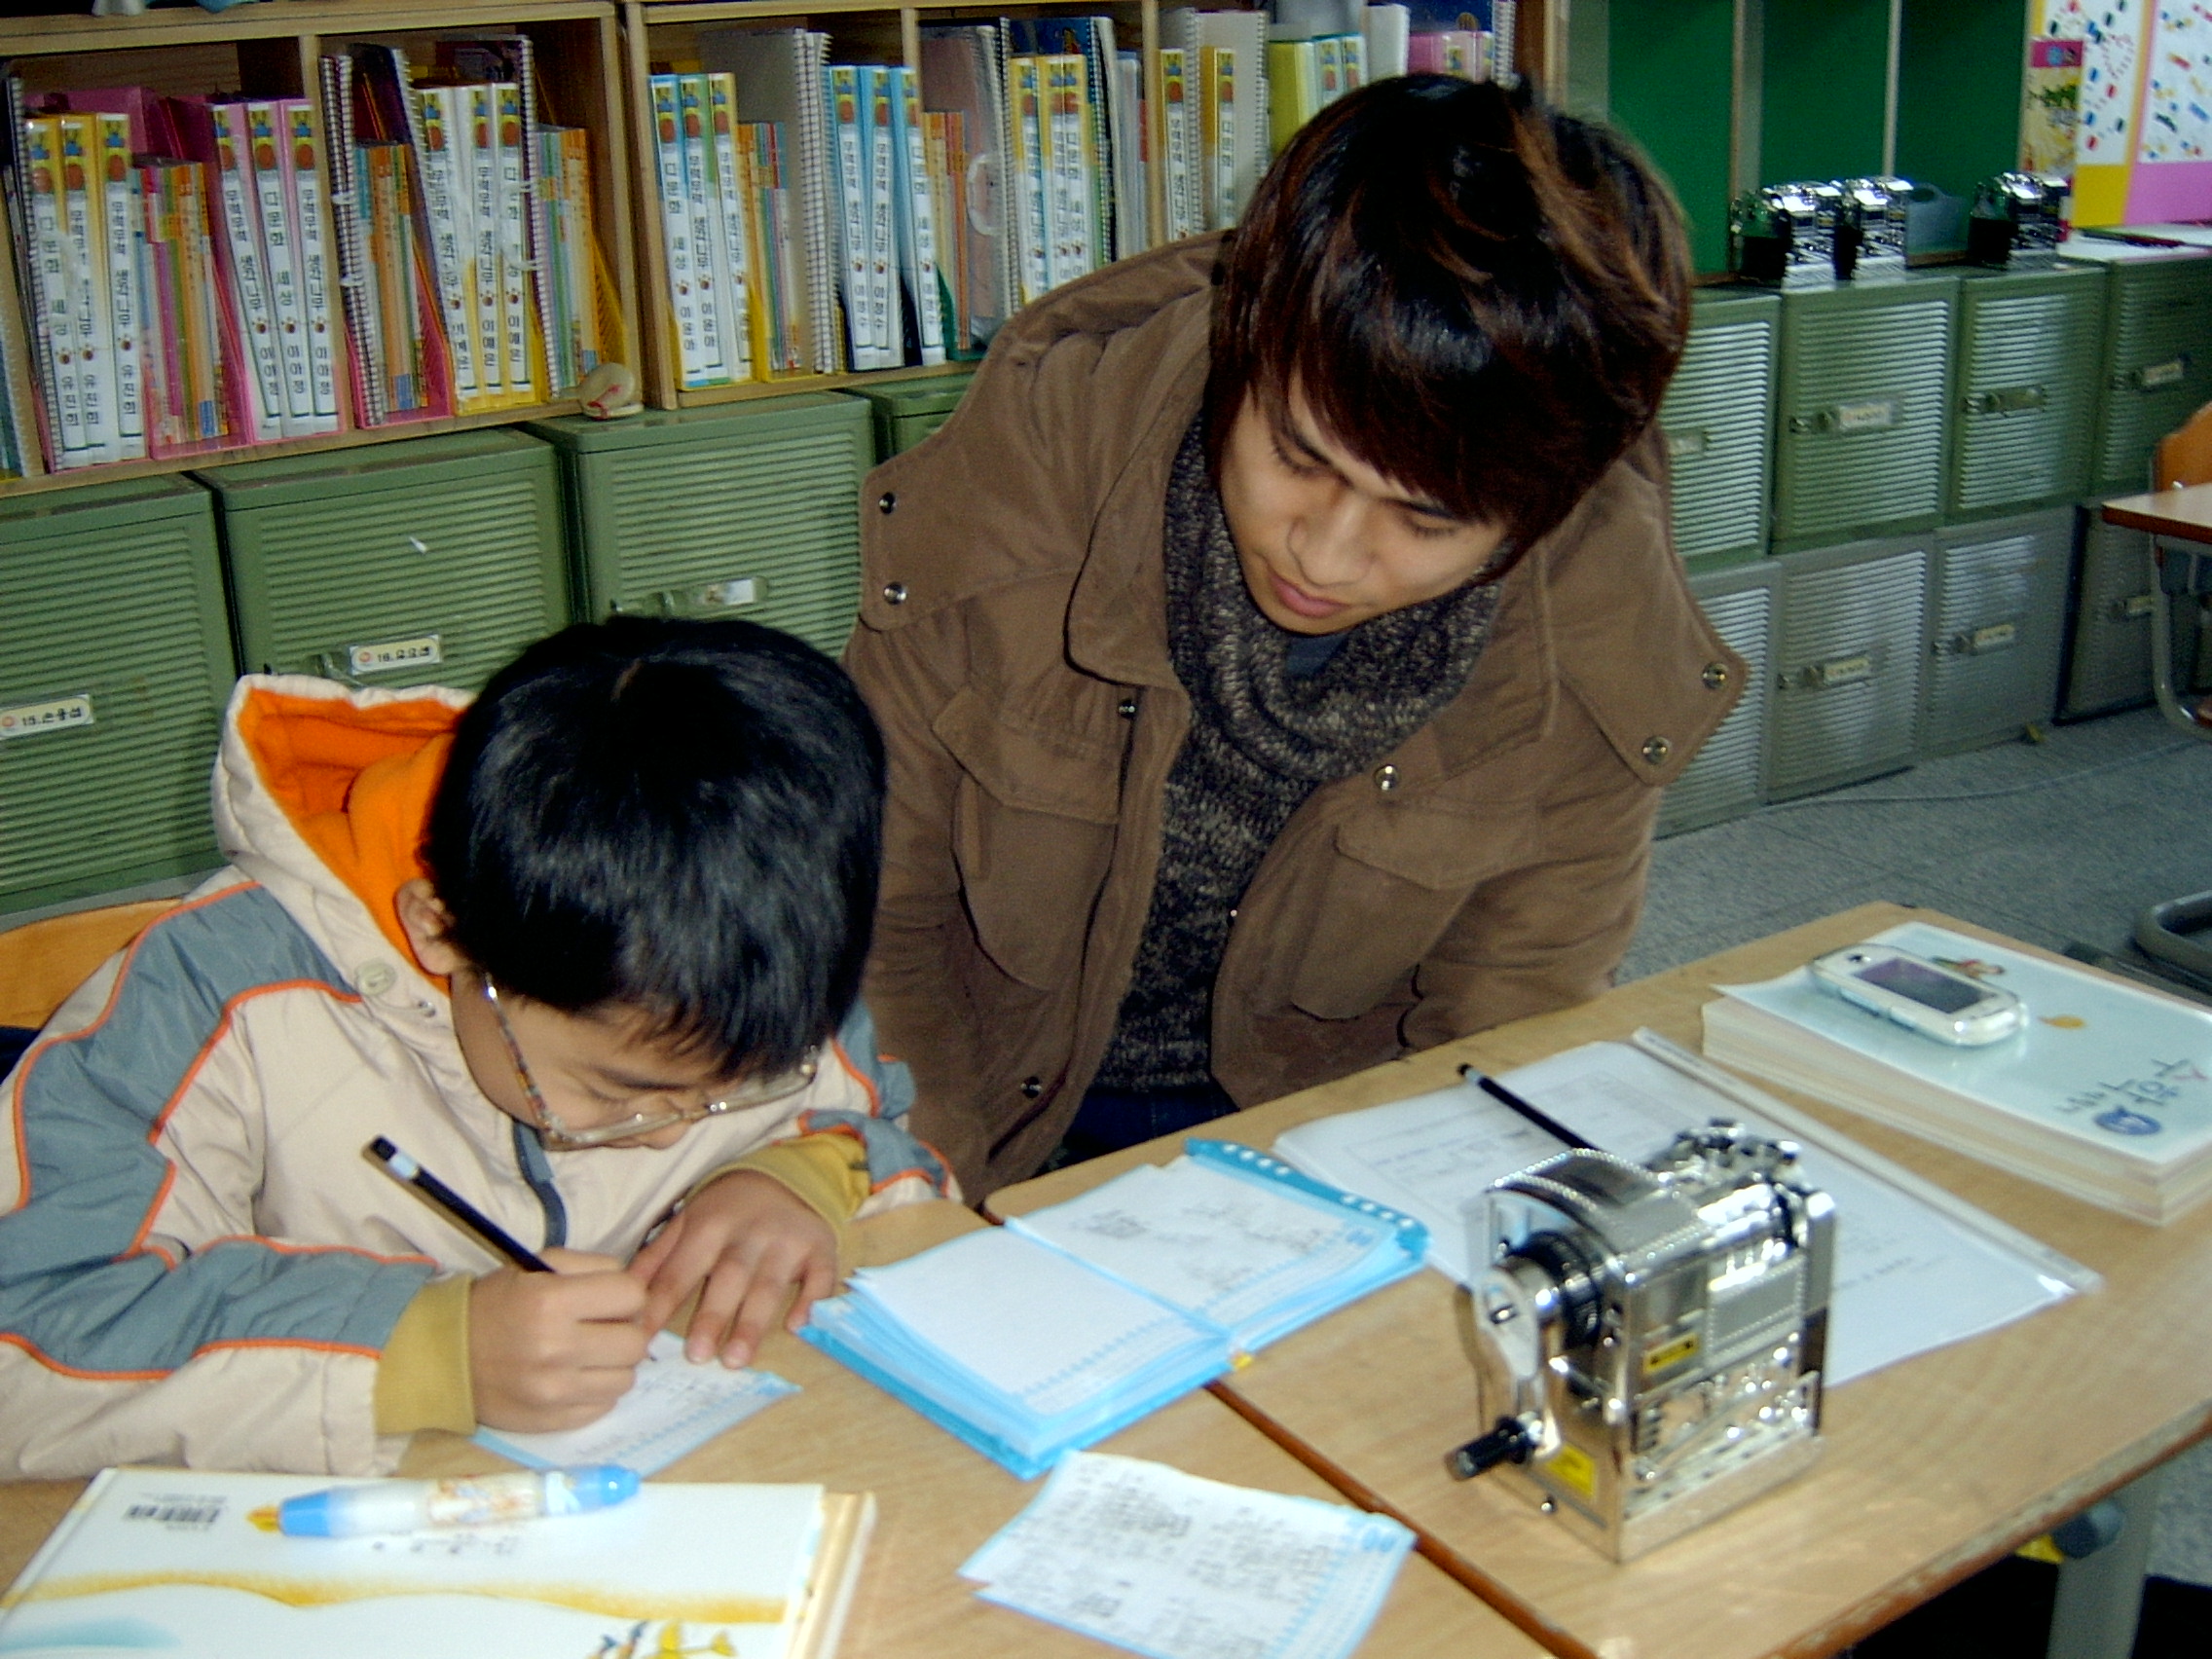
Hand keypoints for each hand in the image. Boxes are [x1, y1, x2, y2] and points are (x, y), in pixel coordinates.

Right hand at [469, 1248, 649, 1432]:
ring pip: (626, 1379)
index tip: (608, 1298)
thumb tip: (636, 1289)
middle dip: (625, 1330)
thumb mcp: (537, 1266)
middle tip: (603, 1328)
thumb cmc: (495, 1304)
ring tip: (588, 1355)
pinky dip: (596, 1391)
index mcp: (552, 1302)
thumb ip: (592, 1268)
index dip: (624, 1294)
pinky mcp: (553, 1421)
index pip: (632, 1296)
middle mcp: (557, 1349)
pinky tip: (574, 1377)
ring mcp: (555, 1392)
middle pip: (636, 1342)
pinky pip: (604, 1406)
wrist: (443, 1356)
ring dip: (614, 1364)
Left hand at [629, 1170, 838, 1366]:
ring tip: (736, 1359)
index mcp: (709, 1226)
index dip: (659, 1306)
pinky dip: (810, 1300)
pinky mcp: (820, 1248)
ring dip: (753, 1322)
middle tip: (696, 1356)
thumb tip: (624, 1294)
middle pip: (728, 1277)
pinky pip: (818, 1276)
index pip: (680, 1271)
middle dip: (712, 1316)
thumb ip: (656, 1257)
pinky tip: (798, 1326)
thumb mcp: (686, 1222)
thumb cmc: (726, 1210)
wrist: (784, 1176)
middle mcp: (749, 1234)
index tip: (642, 1341)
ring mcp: (787, 1242)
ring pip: (769, 1284)